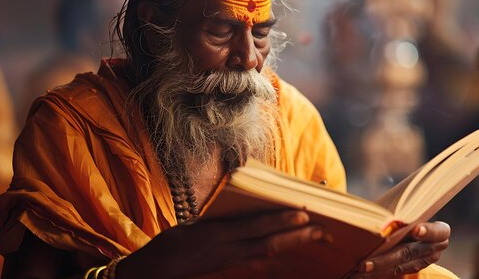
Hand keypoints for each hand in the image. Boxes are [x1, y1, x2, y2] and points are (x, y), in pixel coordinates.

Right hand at [117, 210, 327, 278]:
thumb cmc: (171, 243)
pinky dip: (274, 256)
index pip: (256, 226)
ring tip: (312, 237)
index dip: (281, 220)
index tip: (303, 211)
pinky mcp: (228, 269)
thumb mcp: (194, 223)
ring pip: (267, 254)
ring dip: (291, 245)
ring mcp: (230, 262)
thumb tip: (244, 205)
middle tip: (322, 229)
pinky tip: (287, 252)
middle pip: (269, 243)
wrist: (157, 272)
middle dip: (297, 236)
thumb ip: (220, 215)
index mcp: (218, 233)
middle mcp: (228, 250)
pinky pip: (256, 263)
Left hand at [350, 221, 450, 278]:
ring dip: (376, 269)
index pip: (438, 232)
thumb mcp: (409, 211)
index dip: (428, 231)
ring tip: (358, 270)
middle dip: (384, 259)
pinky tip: (360, 274)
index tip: (416, 230)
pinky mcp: (413, 268)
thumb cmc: (409, 213)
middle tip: (363, 264)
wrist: (415, 228)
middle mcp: (434, 248)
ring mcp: (423, 261)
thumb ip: (401, 214)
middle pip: (408, 253)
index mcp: (440, 231)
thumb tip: (373, 213)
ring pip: (398, 266)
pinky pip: (393, 272)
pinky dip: (376, 272)